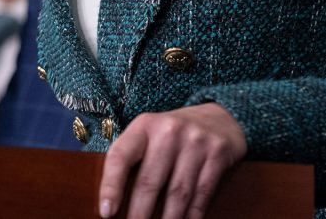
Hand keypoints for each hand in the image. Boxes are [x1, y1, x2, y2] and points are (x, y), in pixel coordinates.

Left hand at [98, 103, 246, 218]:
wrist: (218, 117)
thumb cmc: (174, 134)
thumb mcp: (150, 134)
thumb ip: (134, 159)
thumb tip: (113, 201)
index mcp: (144, 126)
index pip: (121, 156)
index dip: (111, 186)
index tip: (107, 212)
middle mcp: (169, 131)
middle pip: (149, 181)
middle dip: (139, 213)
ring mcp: (195, 141)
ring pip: (177, 192)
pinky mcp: (217, 154)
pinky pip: (202, 193)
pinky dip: (192, 215)